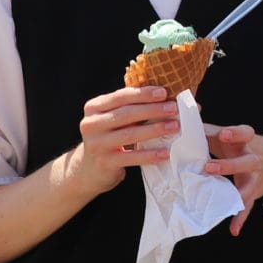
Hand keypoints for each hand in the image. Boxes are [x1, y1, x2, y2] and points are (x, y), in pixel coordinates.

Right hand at [61, 86, 179, 196]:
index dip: (143, 94)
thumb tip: (164, 97)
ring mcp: (96, 144)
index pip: (120, 96)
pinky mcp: (105, 163)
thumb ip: (130, 107)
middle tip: (173, 108)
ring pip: (129, 134)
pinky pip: (131, 157)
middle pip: (126, 114)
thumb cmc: (109, 137)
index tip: (163, 92)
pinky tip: (165, 152)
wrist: (89, 169)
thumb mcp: (112, 119)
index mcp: (94, 107)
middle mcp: (91, 124)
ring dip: (155, 130)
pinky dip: (150, 155)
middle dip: (152, 110)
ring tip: (174, 126)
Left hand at [201, 124, 262, 235]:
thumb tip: (187, 120)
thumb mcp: (233, 136)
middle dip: (230, 165)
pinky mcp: (253, 194)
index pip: (245, 134)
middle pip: (247, 162)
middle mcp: (254, 160)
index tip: (223, 134)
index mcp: (247, 143)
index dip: (235, 133)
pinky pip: (247, 208)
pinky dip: (240, 219)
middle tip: (209, 167)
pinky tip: (233, 230)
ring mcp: (255, 179)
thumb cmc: (243, 146)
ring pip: (248, 187)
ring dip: (237, 194)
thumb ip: (211, 130)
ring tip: (226, 202)